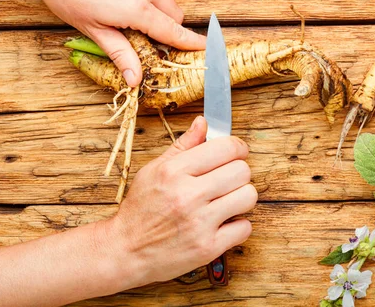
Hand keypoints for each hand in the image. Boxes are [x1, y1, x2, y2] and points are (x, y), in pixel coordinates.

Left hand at [0, 0, 204, 86]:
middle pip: (174, 11)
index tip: (205, 48)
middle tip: (143, 27)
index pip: (173, 31)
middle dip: (166, 23)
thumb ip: (120, 53)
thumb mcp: (92, 28)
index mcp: (136, 8)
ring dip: (155, 0)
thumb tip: (136, 79)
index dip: (190, 42)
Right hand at [105, 117, 256, 285]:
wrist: (126, 251)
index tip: (236, 153)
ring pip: (248, 196)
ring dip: (241, 198)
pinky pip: (245, 227)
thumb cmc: (141, 209)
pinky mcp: (208, 248)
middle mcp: (188, 195)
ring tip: (226, 201)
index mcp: (174, 171)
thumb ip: (183, 145)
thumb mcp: (154, 170)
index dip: (237, 148)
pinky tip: (222, 223)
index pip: (227, 148)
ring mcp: (199, 223)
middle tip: (227, 180)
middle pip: (242, 171)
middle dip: (238, 173)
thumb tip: (203, 122)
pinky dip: (238, 226)